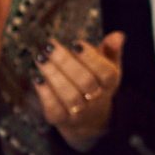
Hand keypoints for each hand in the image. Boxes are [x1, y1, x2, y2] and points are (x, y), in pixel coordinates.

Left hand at [33, 31, 126, 149]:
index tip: (75, 43)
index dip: (91, 58)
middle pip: (85, 82)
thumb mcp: (107, 64)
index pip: (106, 72)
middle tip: (49, 45)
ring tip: (40, 58)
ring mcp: (80, 112)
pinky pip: (55, 109)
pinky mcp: (62, 120)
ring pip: (70, 96)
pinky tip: (37, 77)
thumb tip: (117, 35)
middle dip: (65, 62)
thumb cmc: (96, 82)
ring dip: (53, 75)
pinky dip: (45, 93)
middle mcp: (97, 99)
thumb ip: (111, 49)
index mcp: (111, 83)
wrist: (87, 117)